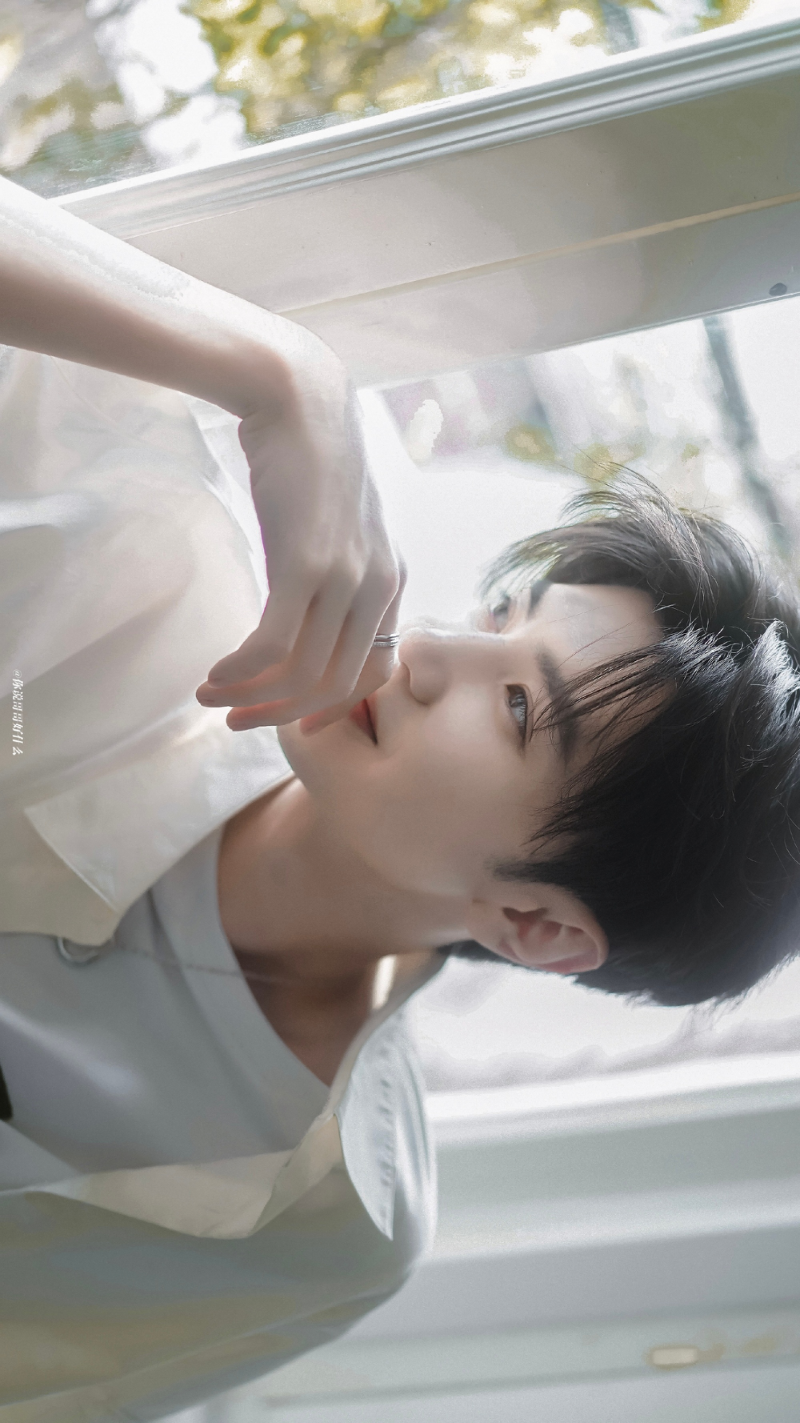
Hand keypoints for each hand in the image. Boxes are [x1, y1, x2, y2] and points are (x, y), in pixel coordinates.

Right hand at [195, 344, 404, 732]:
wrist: (300, 399)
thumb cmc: (309, 460)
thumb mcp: (336, 526)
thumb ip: (332, 574)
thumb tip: (300, 618)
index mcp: (392, 580)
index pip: (375, 671)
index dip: (332, 706)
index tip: (289, 719)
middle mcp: (379, 586)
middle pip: (339, 684)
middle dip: (283, 714)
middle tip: (237, 720)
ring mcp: (346, 578)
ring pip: (304, 673)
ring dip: (252, 697)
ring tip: (211, 697)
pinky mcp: (306, 566)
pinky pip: (275, 646)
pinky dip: (243, 672)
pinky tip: (216, 674)